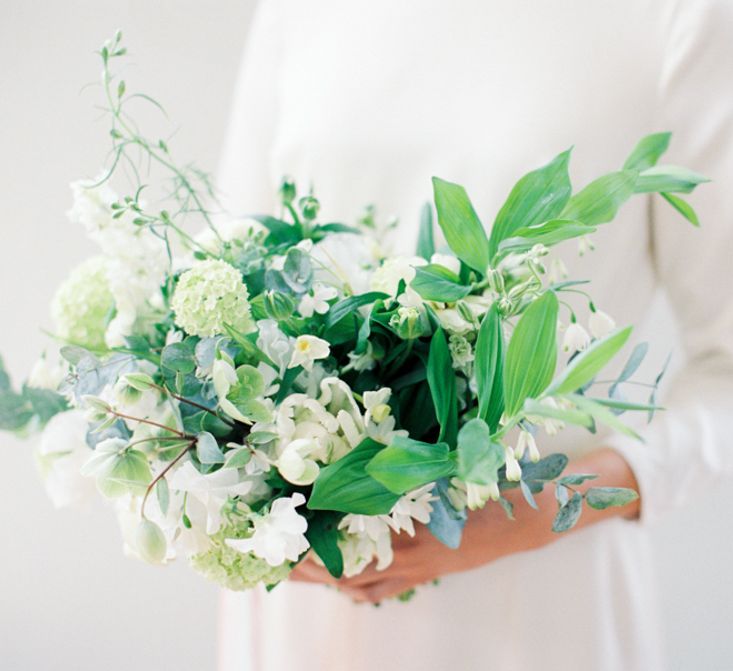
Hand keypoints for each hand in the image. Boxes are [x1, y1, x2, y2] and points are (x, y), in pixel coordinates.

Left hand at [291, 447, 639, 602]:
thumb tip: (365, 462)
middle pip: (350, 573)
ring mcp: (420, 570)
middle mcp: (411, 559)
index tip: (290, 543)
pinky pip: (387, 588)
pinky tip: (347, 586)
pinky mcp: (428, 573)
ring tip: (301, 574)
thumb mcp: (444, 477)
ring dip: (331, 579)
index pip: (352, 547)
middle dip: (313, 571)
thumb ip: (406, 477)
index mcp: (411, 533)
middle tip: (280, 566)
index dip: (319, 549)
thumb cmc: (485, 490)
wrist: (525, 520)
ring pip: (364, 584)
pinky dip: (362, 587)